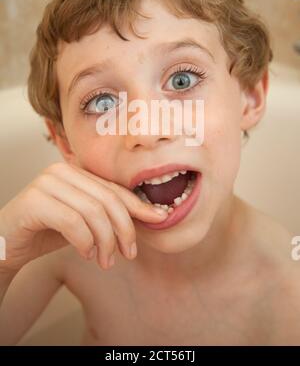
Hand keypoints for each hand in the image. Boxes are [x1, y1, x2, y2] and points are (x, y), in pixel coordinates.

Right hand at [0, 162, 166, 273]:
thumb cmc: (46, 232)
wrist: (6, 244)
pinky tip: (86, 254)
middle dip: (124, 229)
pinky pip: (72, 221)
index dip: (139, 205)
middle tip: (128, 254)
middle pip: (107, 199)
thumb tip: (150, 215)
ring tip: (105, 261)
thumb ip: (107, 214)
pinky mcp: (34, 201)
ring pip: (92, 211)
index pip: (114, 189)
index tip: (160, 220)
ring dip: (105, 241)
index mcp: (76, 172)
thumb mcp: (83, 222)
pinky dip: (85, 241)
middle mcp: (61, 171)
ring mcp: (46, 183)